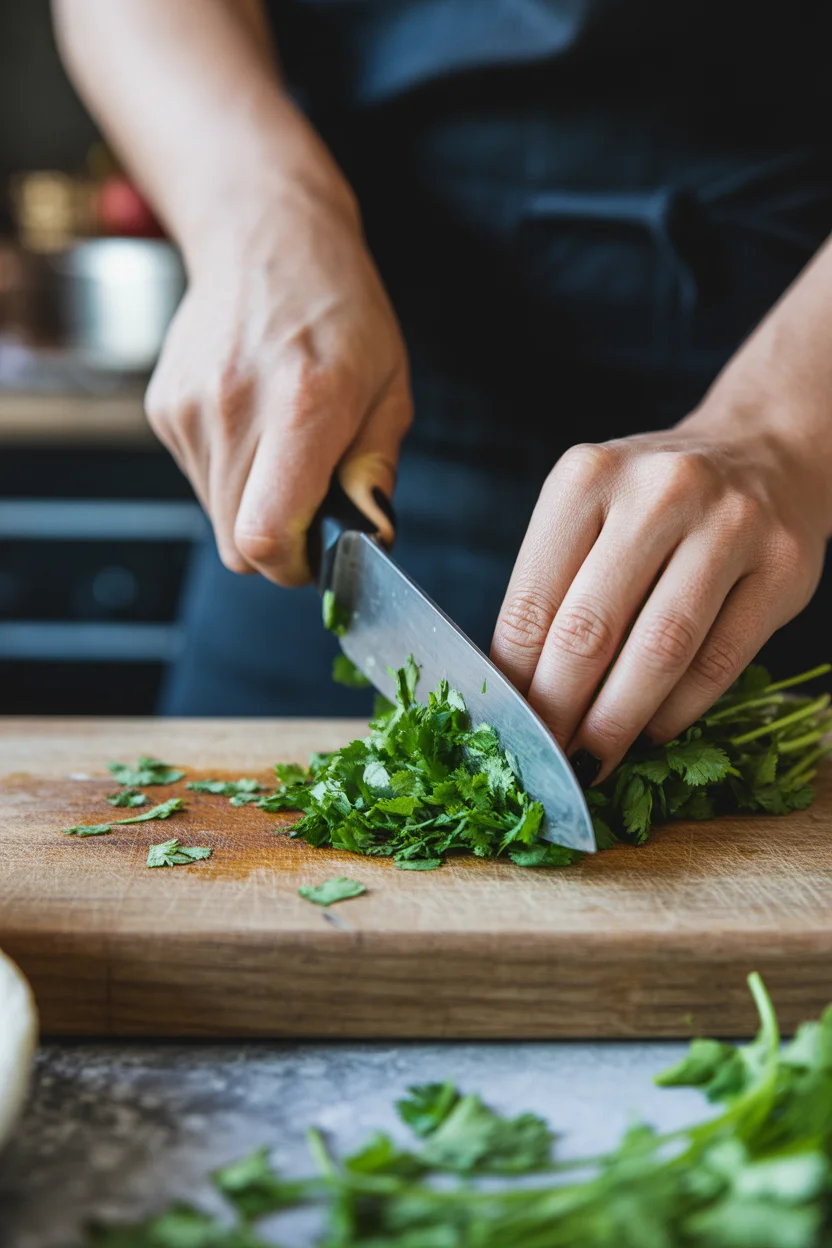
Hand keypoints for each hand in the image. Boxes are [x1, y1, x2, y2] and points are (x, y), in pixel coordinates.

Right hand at [145, 179, 410, 584]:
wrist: (265, 237)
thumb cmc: (340, 310)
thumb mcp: (391, 387)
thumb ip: (377, 470)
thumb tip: (368, 536)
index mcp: (302, 405)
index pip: (265, 536)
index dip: (292, 565)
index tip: (316, 552)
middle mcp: (234, 408)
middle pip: (237, 543)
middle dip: (278, 544)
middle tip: (310, 502)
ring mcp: (190, 408)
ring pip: (217, 516)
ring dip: (254, 505)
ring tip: (283, 447)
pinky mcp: (164, 408)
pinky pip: (199, 479)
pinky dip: (231, 474)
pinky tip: (253, 425)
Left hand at [491, 416, 829, 778]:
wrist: (764, 453)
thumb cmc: (653, 502)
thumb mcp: (590, 514)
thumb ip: (554, 590)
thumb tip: (518, 694)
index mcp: (586, 477)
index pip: (532, 602)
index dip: (516, 681)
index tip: (509, 729)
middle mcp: (659, 491)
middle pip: (590, 631)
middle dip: (561, 712)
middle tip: (547, 760)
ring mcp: (729, 525)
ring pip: (660, 650)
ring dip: (619, 722)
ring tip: (594, 759)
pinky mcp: (783, 567)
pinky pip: (720, 660)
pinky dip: (679, 711)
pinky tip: (653, 732)